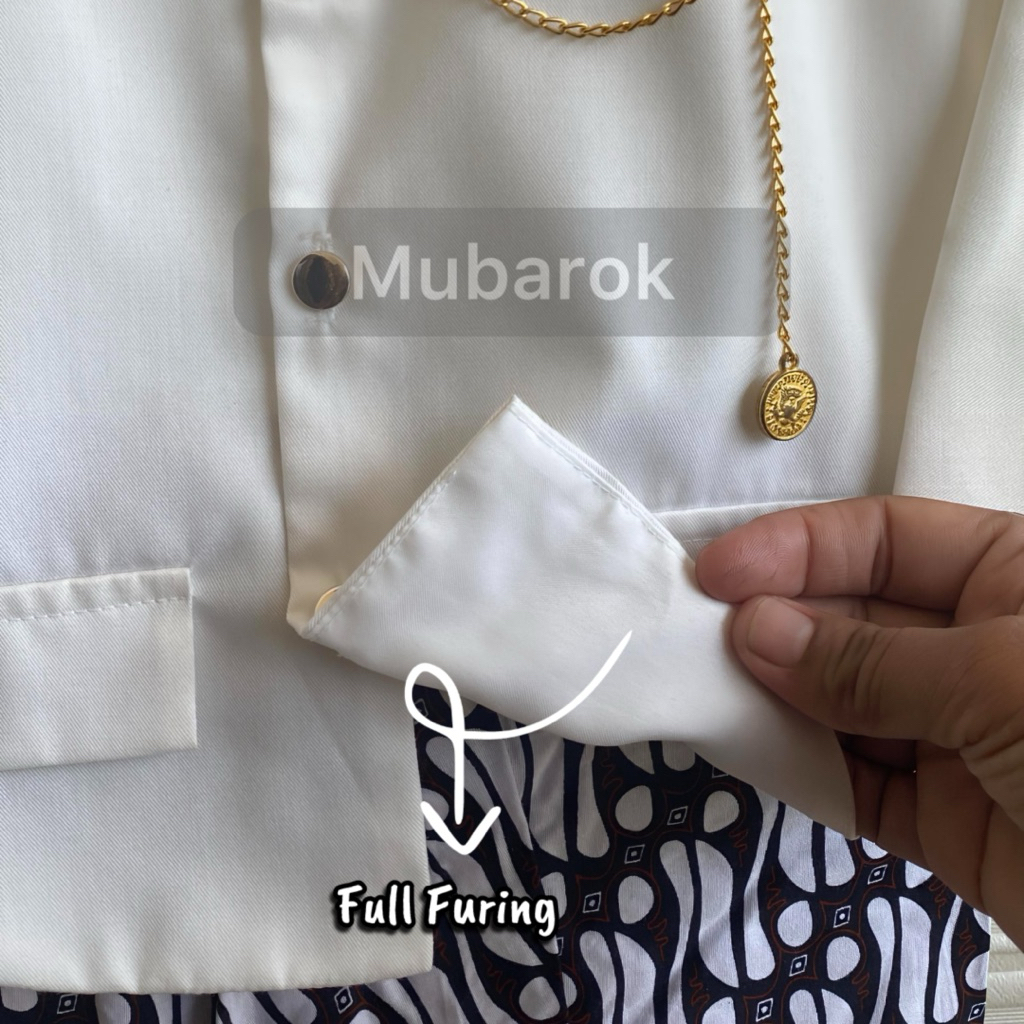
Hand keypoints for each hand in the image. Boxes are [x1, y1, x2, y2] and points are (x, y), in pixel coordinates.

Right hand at [694, 495, 1023, 944]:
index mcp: (1015, 579)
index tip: (714, 571)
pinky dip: (801, 769)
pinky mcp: (943, 818)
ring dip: (774, 697)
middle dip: (776, 624)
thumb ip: (870, 659)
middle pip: (852, 616)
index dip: (796, 547)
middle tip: (694, 638)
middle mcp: (979, 647)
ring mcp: (957, 735)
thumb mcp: (999, 679)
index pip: (886, 537)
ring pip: (840, 701)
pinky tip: (749, 750)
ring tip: (706, 692)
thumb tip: (753, 630)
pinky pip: (853, 780)